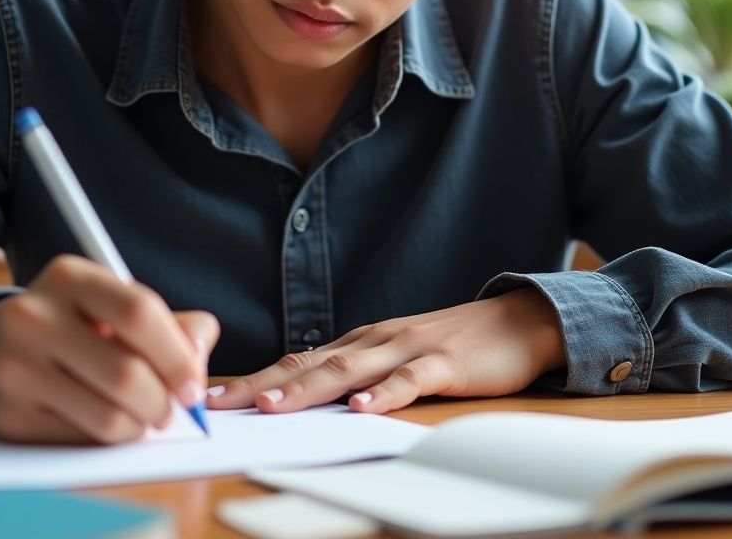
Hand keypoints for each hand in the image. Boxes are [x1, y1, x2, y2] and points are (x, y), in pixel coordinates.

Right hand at [0, 254, 218, 443]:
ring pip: (107, 414)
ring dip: (141, 424)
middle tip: (172, 407)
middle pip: (127, 372)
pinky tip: (112, 422)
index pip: (139, 312)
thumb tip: (199, 355)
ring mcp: (16, 366)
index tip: (194, 383)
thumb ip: (171, 323)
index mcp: (70, 277)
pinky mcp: (8, 414)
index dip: (177, 354)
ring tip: (144, 415)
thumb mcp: (114, 304)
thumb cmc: (72, 324)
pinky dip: (111, 436)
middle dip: (163, 399)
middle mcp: (34, 316)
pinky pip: (82, 437)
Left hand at [207, 289, 564, 415]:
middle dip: (263, 385)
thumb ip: (359, 373)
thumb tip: (308, 399)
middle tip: (220, 404)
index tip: (216, 396)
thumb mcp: (396, 355)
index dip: (257, 378)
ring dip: (307, 388)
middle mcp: (375, 340)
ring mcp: (408, 349)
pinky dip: (382, 395)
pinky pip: (408, 381)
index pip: (299, 360)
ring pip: (349, 371)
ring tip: (271, 405)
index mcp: (360, 342)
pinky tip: (360, 409)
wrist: (515, 321)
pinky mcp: (442, 364)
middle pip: (311, 364)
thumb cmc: (451, 345)